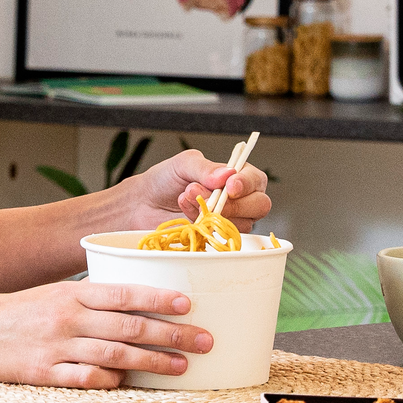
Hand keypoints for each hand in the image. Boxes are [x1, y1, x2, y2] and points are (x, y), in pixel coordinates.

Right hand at [0, 279, 212, 388]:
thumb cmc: (11, 314)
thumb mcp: (49, 295)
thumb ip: (87, 299)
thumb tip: (131, 303)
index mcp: (69, 294)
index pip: (123, 293)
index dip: (159, 298)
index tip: (189, 304)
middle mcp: (66, 318)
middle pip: (129, 326)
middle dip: (172, 335)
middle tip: (204, 340)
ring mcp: (56, 348)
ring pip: (115, 354)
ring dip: (152, 361)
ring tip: (182, 366)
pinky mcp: (43, 374)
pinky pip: (85, 379)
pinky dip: (109, 380)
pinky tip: (129, 382)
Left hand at [120, 148, 270, 234]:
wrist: (144, 203)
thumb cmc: (167, 180)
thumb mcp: (184, 164)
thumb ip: (205, 168)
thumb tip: (227, 174)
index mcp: (238, 177)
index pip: (256, 181)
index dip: (247, 184)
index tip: (230, 186)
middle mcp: (240, 201)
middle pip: (259, 206)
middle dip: (232, 203)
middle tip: (205, 196)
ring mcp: (229, 222)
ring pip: (239, 224)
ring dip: (211, 211)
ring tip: (185, 198)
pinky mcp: (216, 239)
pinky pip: (220, 237)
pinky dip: (202, 226)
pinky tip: (186, 215)